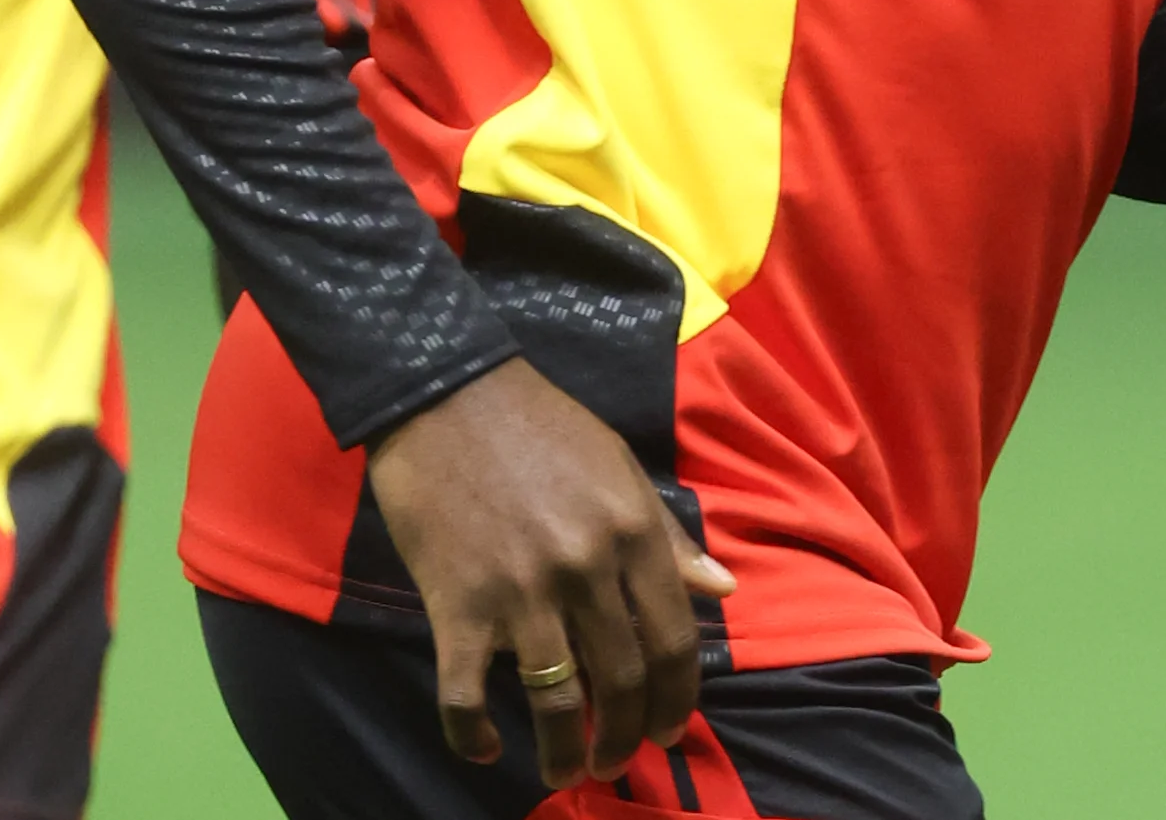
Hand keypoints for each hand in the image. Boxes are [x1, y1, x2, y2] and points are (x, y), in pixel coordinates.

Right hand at [366, 358, 735, 788]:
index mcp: (630, 532)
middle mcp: (584, 569)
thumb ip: (666, 535)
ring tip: (565, 772)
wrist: (443, 393)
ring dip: (564, 751)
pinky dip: (473, 734)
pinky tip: (484, 749)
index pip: (672, 640)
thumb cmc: (538, 426)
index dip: (678, 697)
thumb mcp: (618, 466)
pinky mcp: (456, 605)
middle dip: (628, 735)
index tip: (671, 731)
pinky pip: (466, 693)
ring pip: (557, 700)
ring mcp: (519, 592)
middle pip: (623, 680)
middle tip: (618, 762)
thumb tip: (721, 588)